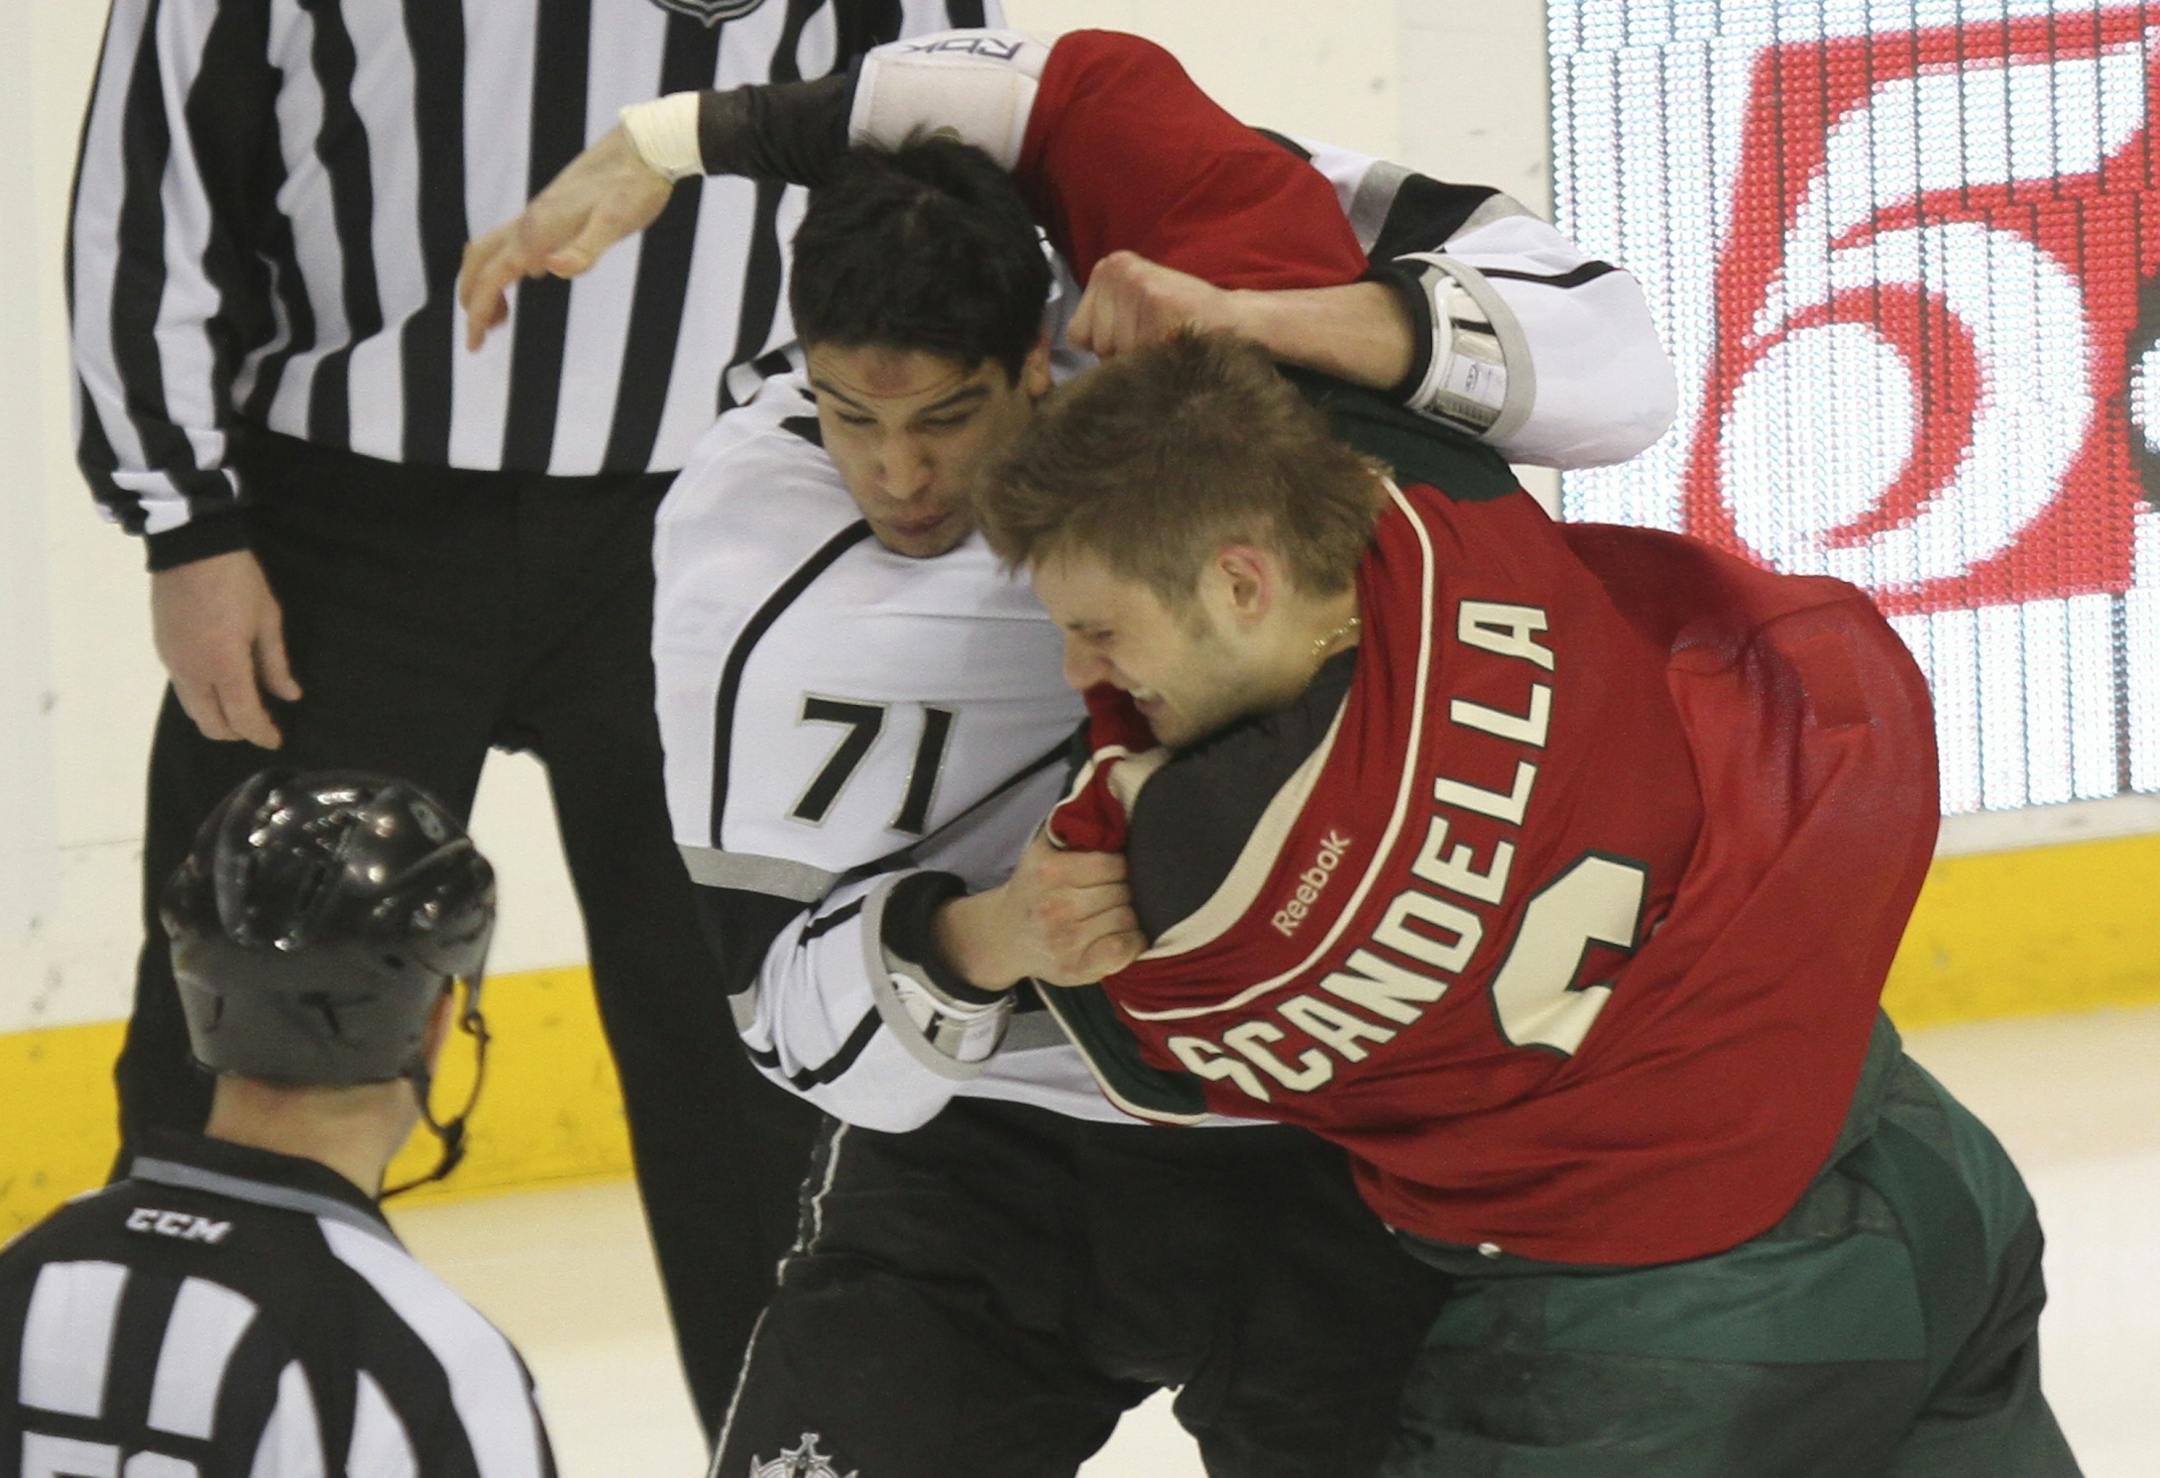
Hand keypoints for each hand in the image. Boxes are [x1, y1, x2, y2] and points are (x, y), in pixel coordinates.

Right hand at [151, 549, 301, 747]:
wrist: (191, 547)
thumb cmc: (239, 581)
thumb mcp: (268, 620)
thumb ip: (275, 664)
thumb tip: (289, 696)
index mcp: (224, 666)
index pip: (243, 717)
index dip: (261, 734)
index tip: (276, 740)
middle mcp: (193, 672)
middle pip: (211, 724)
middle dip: (237, 732)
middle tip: (260, 726)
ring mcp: (172, 662)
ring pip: (193, 709)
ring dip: (217, 717)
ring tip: (243, 708)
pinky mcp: (162, 650)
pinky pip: (183, 688)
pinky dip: (203, 698)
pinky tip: (221, 686)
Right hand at [459, 125, 674, 350]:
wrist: (644, 148)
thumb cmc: (635, 188)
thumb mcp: (617, 224)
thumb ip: (584, 249)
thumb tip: (548, 268)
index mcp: (538, 230)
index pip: (492, 277)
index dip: (477, 312)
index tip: (472, 346)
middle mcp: (530, 220)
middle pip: (480, 261)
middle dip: (471, 298)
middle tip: (479, 336)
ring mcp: (538, 214)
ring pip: (493, 249)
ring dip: (486, 283)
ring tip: (501, 318)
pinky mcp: (551, 210)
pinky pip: (514, 240)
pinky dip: (507, 265)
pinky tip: (530, 277)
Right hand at [933, 831, 1144, 988]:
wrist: (1004, 936)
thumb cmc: (1033, 888)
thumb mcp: (1042, 850)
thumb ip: (1073, 829)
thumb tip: (1115, 811)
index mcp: (1050, 872)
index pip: (1116, 864)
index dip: (1121, 866)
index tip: (1114, 871)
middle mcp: (1056, 908)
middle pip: (1123, 892)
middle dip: (1126, 890)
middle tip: (1117, 892)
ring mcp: (1067, 942)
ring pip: (1128, 919)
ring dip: (1130, 915)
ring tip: (1117, 911)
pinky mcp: (1077, 969)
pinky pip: (1124, 950)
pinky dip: (1133, 941)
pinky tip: (1125, 934)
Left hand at [1068, 250, 1255, 359]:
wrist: (1234, 324)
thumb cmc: (1183, 322)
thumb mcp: (1133, 309)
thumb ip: (1101, 321)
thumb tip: (1068, 354)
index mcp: (1109, 268)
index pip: (1077, 333)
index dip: (1107, 347)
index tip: (1140, 333)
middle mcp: (1117, 272)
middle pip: (1095, 344)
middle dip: (1122, 354)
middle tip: (1157, 338)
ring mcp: (1135, 284)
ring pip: (1113, 352)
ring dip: (1139, 360)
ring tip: (1166, 340)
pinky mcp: (1154, 299)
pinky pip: (1135, 354)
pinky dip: (1153, 362)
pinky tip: (1171, 345)